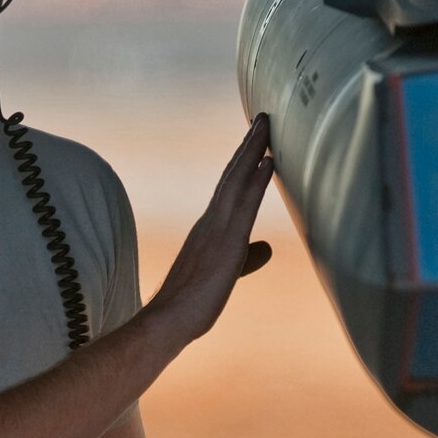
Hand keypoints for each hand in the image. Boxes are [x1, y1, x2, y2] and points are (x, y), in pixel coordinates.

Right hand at [144, 114, 274, 347]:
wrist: (169, 319)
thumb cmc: (192, 304)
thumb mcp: (227, 274)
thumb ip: (246, 258)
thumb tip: (265, 248)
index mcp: (209, 229)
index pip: (229, 189)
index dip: (242, 163)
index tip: (255, 140)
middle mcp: (211, 221)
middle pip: (232, 175)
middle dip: (248, 146)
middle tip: (262, 118)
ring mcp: (218, 229)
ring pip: (237, 181)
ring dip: (253, 151)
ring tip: (266, 126)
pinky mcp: (228, 242)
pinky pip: (245, 204)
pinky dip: (256, 180)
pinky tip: (268, 161)